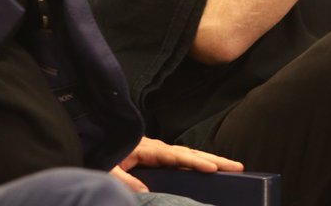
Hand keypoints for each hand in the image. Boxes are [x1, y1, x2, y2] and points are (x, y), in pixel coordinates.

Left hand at [109, 137, 243, 191]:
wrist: (92, 138)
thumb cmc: (100, 151)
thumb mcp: (108, 167)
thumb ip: (125, 180)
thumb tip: (145, 192)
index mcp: (148, 148)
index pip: (177, 156)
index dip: (195, 163)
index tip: (213, 169)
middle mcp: (158, 147)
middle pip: (191, 153)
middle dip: (215, 159)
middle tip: (238, 166)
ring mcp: (159, 151)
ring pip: (190, 155)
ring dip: (210, 160)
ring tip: (232, 167)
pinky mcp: (157, 156)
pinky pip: (182, 159)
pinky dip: (198, 162)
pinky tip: (208, 169)